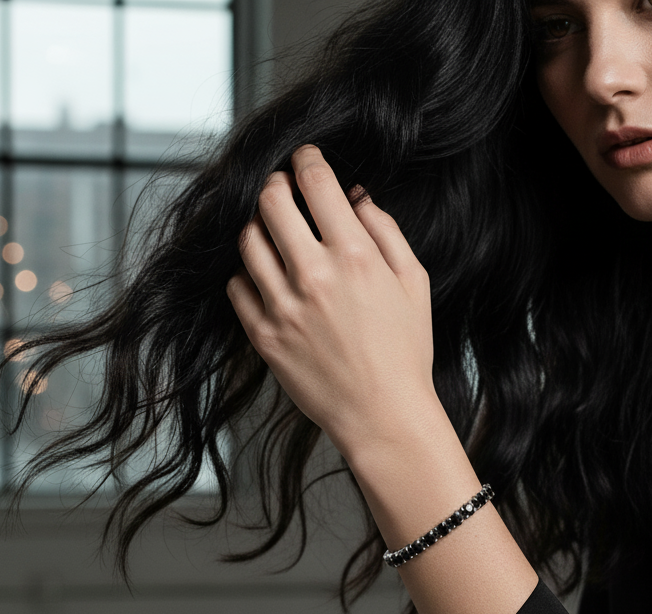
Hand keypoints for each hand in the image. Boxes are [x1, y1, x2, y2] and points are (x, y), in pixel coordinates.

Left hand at [226, 144, 439, 461]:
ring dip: (256, 225)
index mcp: (356, 257)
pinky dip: (247, 272)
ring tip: (271, 231)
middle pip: (270, 201)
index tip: (304, 158)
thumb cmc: (405, 352)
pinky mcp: (263, 336)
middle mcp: (315, 276)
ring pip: (247, 240)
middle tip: (281, 188)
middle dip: (274, 185)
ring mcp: (283, 307)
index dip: (306, 160)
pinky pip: (237, 286)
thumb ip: (386, 231)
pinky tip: (266, 276)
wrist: (383, 416)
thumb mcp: (414, 284)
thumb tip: (356, 196)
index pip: (316, 183)